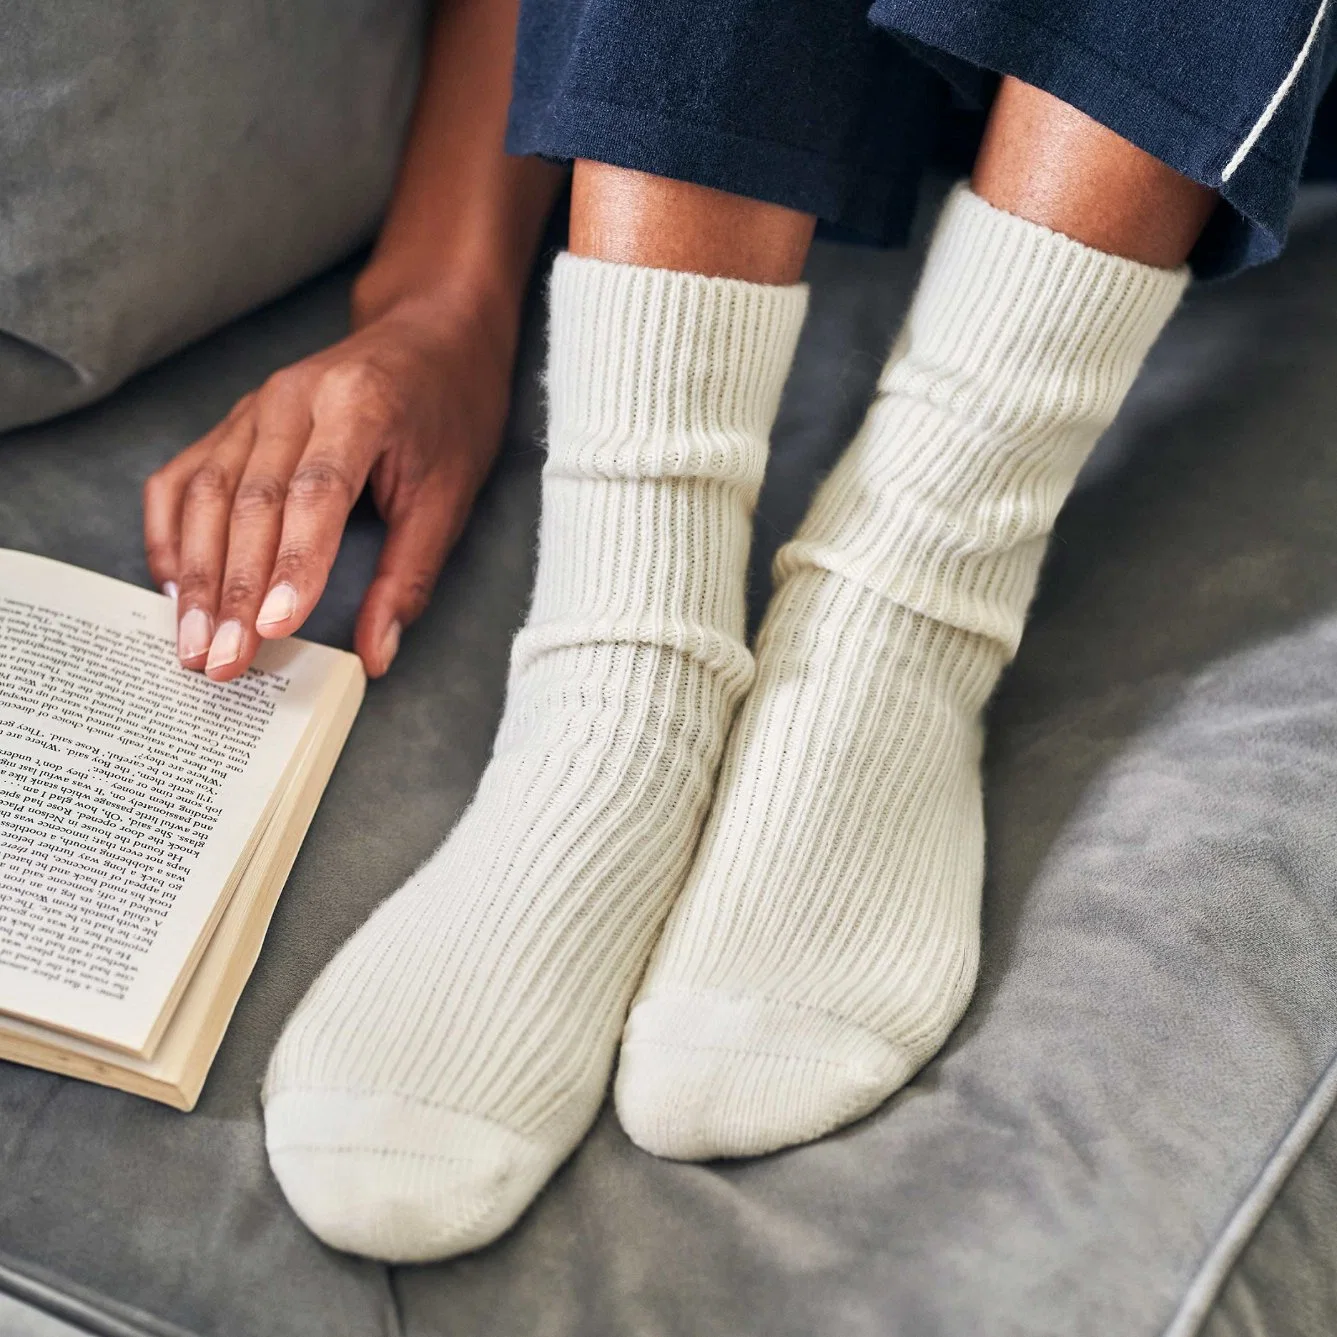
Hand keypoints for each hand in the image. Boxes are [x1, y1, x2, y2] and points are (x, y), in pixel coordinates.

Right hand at [143, 297, 513, 680]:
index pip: (317, 493)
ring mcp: (255, 405)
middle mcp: (295, 397)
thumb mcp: (451, 495)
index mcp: (361, 405)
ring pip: (206, 492)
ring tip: (192, 642)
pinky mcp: (233, 420)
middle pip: (250, 500)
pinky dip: (171, 532)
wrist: (431, 334)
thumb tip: (377, 656)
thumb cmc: (449, 413)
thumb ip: (409, 576)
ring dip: (194, 575)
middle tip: (221, 660)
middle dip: (231, 590)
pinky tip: (172, 585)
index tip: (273, 627)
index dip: (294, 563)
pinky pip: (184, 476)